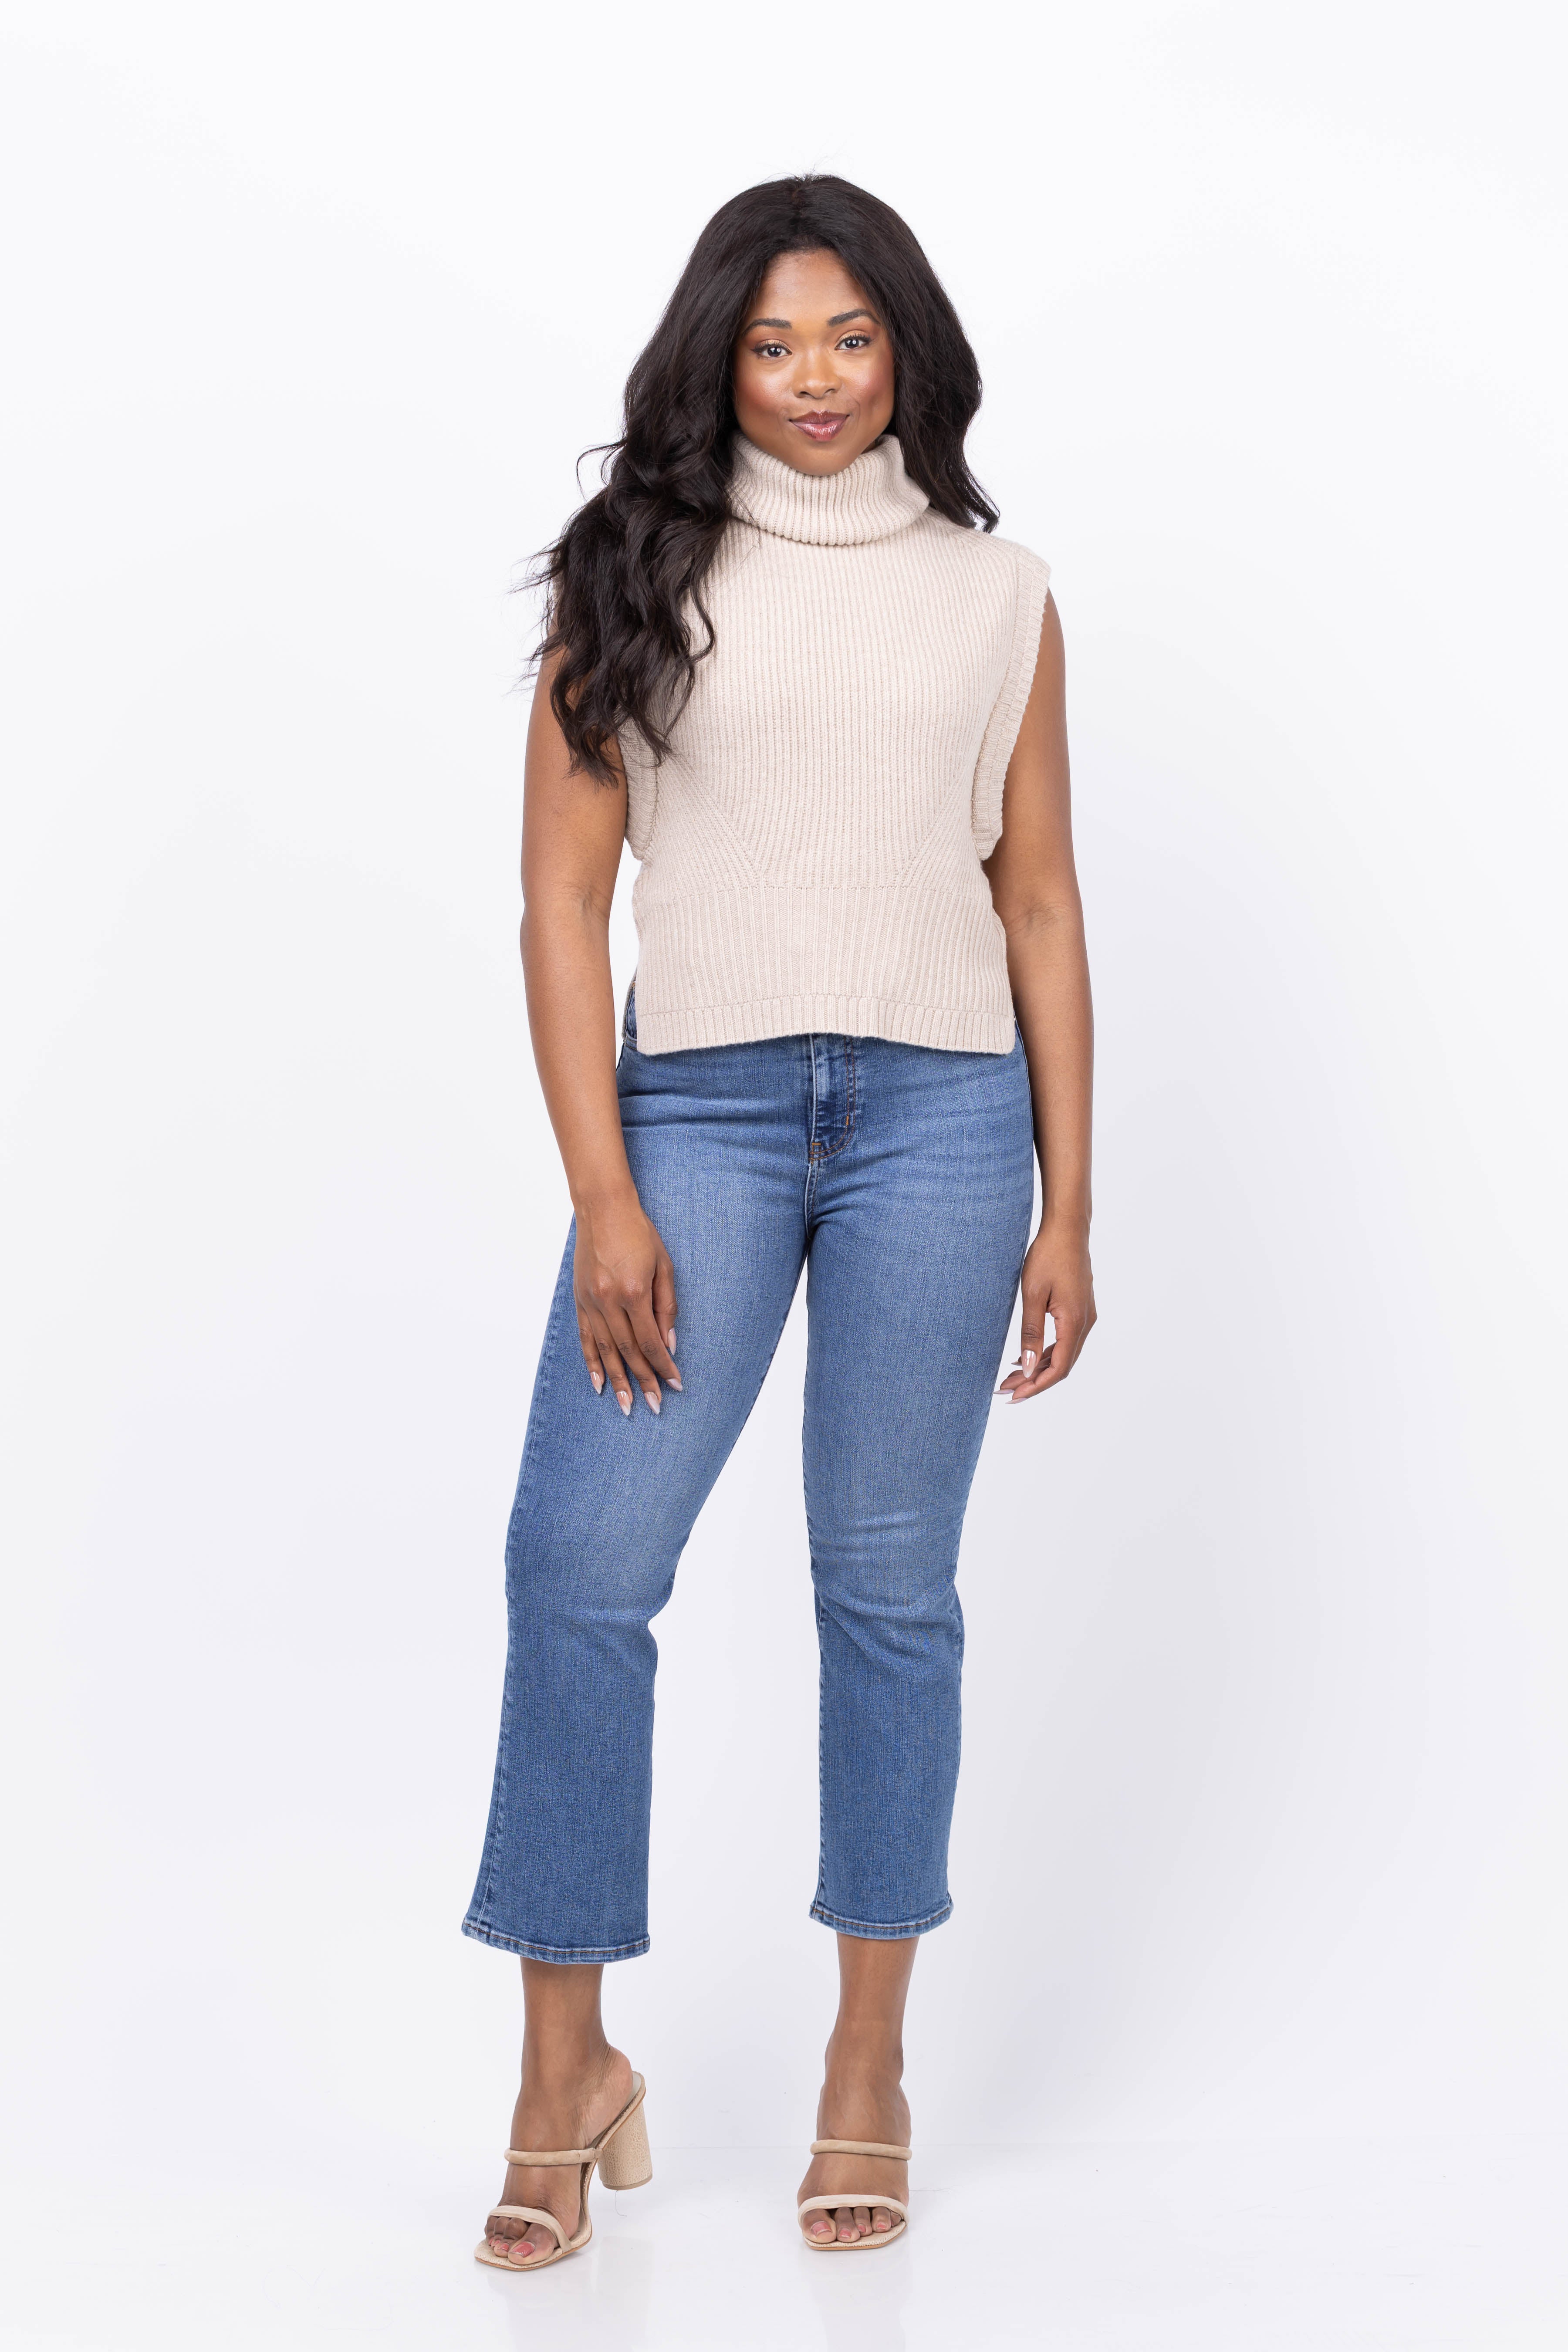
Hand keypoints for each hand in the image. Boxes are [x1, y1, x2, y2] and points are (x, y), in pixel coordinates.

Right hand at [573, 1188, 680, 1415]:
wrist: (602, 1209)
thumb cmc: (639, 1233)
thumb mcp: (664, 1266)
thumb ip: (667, 1307)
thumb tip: (669, 1344)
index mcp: (634, 1292)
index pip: (651, 1341)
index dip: (664, 1366)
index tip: (675, 1385)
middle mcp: (610, 1301)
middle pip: (628, 1351)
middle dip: (643, 1381)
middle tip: (655, 1406)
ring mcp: (591, 1302)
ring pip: (605, 1350)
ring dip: (617, 1380)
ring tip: (626, 1405)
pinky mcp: (579, 1300)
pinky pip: (585, 1338)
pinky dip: (591, 1362)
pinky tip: (599, 1383)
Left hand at [998, 1220, 1095, 1402]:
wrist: (1067, 1229)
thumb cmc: (1048, 1256)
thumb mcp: (1033, 1294)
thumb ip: (1031, 1333)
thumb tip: (1028, 1367)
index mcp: (1075, 1322)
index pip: (1058, 1368)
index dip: (1036, 1386)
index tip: (1013, 1396)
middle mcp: (1085, 1323)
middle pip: (1062, 1365)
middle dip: (1034, 1382)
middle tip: (1005, 1391)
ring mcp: (1085, 1316)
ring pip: (1064, 1354)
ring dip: (1039, 1368)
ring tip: (1010, 1377)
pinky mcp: (1080, 1309)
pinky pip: (1065, 1340)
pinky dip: (1046, 1352)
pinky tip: (1026, 1356)